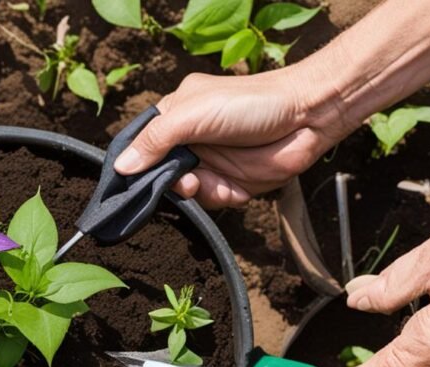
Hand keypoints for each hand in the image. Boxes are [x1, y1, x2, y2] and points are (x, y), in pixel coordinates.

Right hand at [113, 70, 339, 208]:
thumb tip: (122, 166)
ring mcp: (210, 161)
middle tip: (185, 181)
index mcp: (175, 114)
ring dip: (198, 192)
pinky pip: (212, 201)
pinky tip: (236, 187)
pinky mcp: (231, 181)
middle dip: (169, 182)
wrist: (307, 117)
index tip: (128, 181)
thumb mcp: (194, 114)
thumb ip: (156, 140)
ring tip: (211, 182)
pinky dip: (222, 197)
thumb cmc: (251, 103)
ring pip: (186, 192)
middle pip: (160, 174)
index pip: (142, 143)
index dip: (134, 164)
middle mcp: (189, 138)